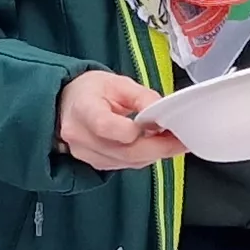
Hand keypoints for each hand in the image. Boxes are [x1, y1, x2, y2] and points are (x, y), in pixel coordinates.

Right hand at [56, 70, 184, 171]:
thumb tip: (164, 113)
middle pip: (125, 152)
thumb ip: (142, 97)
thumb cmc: (90, 91)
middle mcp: (81, 138)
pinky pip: (126, 165)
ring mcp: (87, 155)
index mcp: (83, 110)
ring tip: (172, 139)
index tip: (159, 122)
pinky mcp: (96, 164)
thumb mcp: (117, 83)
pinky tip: (154, 144)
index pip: (107, 127)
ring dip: (155, 153)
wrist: (67, 106)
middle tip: (182, 140)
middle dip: (159, 148)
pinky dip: (144, 156)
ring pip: (129, 162)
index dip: (136, 129)